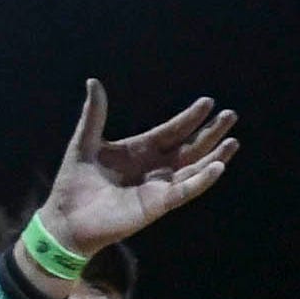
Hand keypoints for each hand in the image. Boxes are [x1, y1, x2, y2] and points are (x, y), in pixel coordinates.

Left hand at [32, 80, 237, 255]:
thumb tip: (93, 81)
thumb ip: (94, 114)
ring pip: (194, 169)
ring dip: (214, 156)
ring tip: (233, 142)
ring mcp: (158, 187)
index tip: (208, 102)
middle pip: (190, 147)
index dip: (190, 118)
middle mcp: (154, 168)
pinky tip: (217, 167)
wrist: (66, 217)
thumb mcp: (85, 141)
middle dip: (210, 133)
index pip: (172, 131)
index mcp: (140, 150)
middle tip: (231, 115)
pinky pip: (184, 192)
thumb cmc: (74, 182)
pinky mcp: (156, 205)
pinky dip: (201, 180)